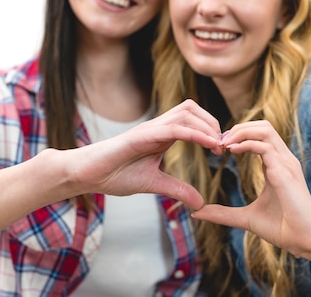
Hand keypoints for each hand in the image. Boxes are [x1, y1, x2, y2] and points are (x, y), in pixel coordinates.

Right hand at [64, 99, 221, 209]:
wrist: (87, 175)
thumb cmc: (115, 174)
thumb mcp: (154, 184)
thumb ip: (177, 189)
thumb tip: (200, 203)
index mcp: (161, 134)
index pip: (192, 119)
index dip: (210, 129)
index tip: (223, 149)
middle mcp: (157, 126)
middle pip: (191, 108)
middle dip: (212, 122)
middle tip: (223, 146)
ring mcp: (149, 128)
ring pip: (185, 112)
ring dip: (206, 125)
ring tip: (218, 145)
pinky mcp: (141, 136)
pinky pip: (174, 128)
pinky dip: (195, 133)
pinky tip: (209, 144)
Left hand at [191, 120, 310, 266]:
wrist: (304, 241)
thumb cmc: (282, 228)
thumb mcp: (245, 218)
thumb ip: (223, 213)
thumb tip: (197, 213)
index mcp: (277, 165)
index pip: (260, 135)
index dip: (238, 135)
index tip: (219, 146)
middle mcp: (283, 159)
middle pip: (263, 126)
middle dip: (239, 128)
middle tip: (219, 141)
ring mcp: (286, 163)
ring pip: (265, 130)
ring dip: (241, 132)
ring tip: (224, 143)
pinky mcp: (286, 172)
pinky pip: (266, 147)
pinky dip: (247, 144)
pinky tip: (232, 151)